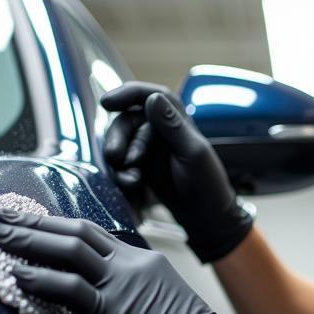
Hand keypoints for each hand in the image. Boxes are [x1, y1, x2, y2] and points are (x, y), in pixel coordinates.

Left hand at [0, 210, 261, 313]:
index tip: (33, 223)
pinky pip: (67, 288)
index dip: (59, 227)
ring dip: (27, 240)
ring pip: (67, 250)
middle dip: (34, 222)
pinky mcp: (111, 311)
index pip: (94, 236)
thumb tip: (111, 310)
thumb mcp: (162, 307)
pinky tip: (16, 273)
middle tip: (2, 216)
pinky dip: (38, 278)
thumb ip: (135, 299)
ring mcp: (120, 285)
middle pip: (75, 232)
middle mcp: (130, 265)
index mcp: (144, 263)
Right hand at [101, 82, 252, 262]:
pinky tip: (131, 184)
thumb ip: (172, 126)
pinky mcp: (141, 168)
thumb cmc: (208, 186)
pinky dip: (122, 172)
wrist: (206, 219)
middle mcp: (161, 130)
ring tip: (131, 179)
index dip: (127, 94)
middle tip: (115, 156)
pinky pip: (121, 163)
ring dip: (119, 158)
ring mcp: (149, 149)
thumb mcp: (193, 154)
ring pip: (121, 142)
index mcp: (177, 120)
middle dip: (118, 137)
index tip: (106, 102)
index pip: (149, 96)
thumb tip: (152, 98)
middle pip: (127, 120)